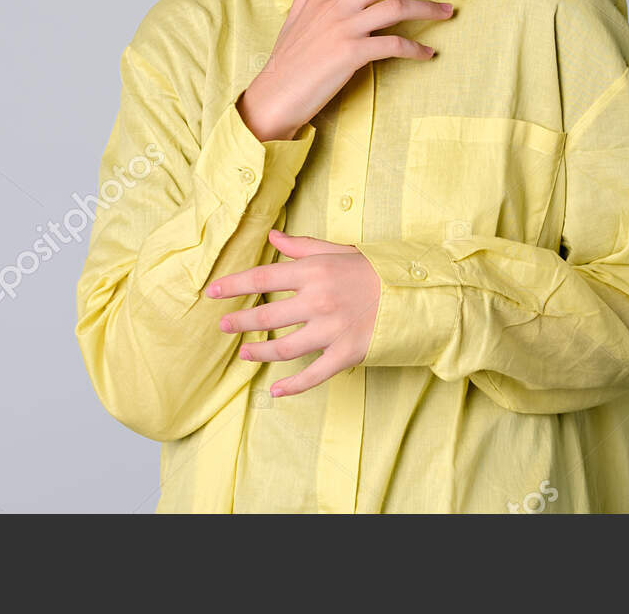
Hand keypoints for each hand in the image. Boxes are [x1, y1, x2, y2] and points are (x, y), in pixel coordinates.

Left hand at [206, 229, 381, 396]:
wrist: (416, 292)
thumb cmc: (375, 269)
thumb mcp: (338, 251)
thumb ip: (302, 246)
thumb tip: (272, 237)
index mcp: (314, 272)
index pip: (263, 278)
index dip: (233, 285)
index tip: (212, 292)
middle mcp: (318, 301)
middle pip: (267, 316)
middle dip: (240, 321)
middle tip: (223, 326)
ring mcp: (331, 330)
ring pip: (284, 348)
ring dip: (259, 352)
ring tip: (243, 353)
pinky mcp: (346, 353)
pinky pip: (313, 374)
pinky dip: (293, 386)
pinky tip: (276, 391)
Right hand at [238, 0, 453, 141]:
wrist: (276, 94)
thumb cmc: (286, 60)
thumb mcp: (294, 19)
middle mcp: (335, 6)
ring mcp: (345, 28)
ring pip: (396, 7)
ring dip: (428, 9)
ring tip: (447, 13)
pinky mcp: (352, 53)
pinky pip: (393, 45)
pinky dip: (415, 49)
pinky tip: (427, 53)